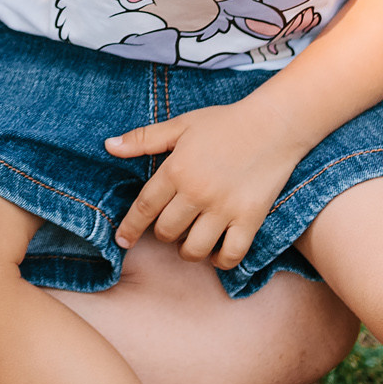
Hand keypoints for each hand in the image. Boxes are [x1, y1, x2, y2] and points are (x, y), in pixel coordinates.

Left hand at [106, 101, 312, 269]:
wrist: (273, 125)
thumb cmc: (224, 123)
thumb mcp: (180, 125)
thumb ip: (143, 139)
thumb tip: (108, 146)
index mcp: (176, 170)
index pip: (144, 208)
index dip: (130, 228)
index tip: (122, 241)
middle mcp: (197, 193)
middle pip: (167, 232)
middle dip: (162, 234)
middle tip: (169, 227)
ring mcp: (224, 208)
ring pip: (194, 249)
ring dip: (188, 251)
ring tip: (190, 241)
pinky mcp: (250, 219)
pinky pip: (231, 254)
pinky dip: (221, 260)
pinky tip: (216, 253)